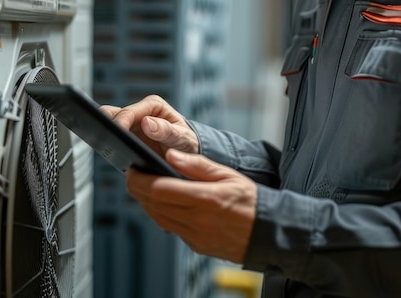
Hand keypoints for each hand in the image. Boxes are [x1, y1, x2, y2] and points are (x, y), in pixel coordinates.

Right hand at [100, 94, 198, 155]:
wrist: (187, 154)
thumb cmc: (187, 142)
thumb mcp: (182, 137)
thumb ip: (167, 130)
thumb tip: (146, 122)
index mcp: (153, 105)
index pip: (129, 112)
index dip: (120, 123)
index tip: (116, 136)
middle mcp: (140, 112)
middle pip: (112, 113)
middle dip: (106, 125)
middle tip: (105, 140)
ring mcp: (131, 124)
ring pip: (107, 124)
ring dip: (105, 134)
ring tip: (105, 147)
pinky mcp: (126, 137)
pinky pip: (111, 138)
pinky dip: (108, 143)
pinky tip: (110, 153)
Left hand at [127, 148, 256, 262]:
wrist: (267, 230)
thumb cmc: (250, 199)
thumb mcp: (227, 174)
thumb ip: (197, 165)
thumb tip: (170, 155)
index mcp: (205, 199)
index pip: (159, 189)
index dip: (140, 179)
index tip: (134, 169)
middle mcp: (198, 221)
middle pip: (153, 205)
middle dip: (138, 189)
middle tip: (134, 175)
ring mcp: (195, 236)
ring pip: (158, 218)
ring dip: (147, 202)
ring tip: (147, 186)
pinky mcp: (196, 245)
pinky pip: (170, 228)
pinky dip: (161, 214)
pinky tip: (165, 202)